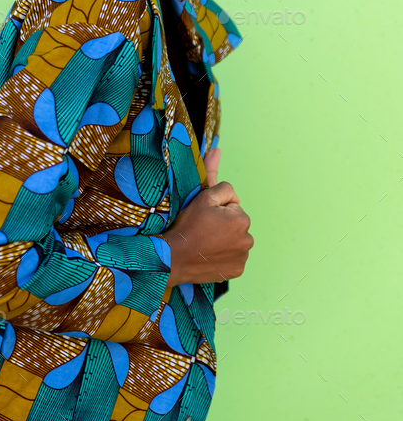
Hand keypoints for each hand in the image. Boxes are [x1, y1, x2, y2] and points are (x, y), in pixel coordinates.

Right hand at [161, 147, 252, 286]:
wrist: (173, 259)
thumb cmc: (187, 225)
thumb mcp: (201, 196)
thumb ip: (213, 172)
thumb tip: (218, 149)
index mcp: (242, 218)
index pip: (232, 205)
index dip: (217, 208)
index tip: (204, 216)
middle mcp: (248, 239)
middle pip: (236, 223)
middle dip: (223, 223)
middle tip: (202, 228)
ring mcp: (243, 258)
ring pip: (235, 240)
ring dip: (225, 238)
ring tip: (204, 241)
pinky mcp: (237, 271)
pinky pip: (233, 257)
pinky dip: (224, 255)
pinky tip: (209, 254)